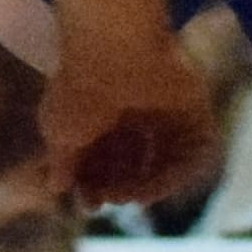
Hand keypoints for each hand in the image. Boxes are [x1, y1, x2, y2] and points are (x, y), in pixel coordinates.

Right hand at [40, 13, 221, 211]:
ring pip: (163, 159)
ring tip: (129, 198)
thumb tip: (56, 187)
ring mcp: (167, 111)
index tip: (90, 204)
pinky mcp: (195, 111)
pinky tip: (152, 190)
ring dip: (146, 186)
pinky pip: (193, 154)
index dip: (95, 182)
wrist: (115, 48)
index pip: (103, 154)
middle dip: (119, 186)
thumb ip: (61, 162)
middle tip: (109, 201)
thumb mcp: (60, 133)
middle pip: (133, 159)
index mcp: (103, 108)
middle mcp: (135, 109)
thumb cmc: (81, 90)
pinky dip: (174, 176)